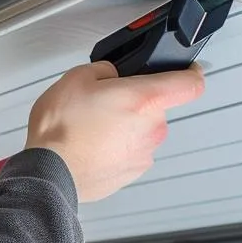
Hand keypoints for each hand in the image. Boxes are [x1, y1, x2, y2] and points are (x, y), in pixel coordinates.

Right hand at [25, 61, 204, 201]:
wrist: (49, 172)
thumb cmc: (61, 129)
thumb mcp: (76, 77)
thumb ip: (103, 70)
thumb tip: (110, 76)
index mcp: (144, 99)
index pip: (190, 84)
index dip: (192, 73)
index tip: (189, 71)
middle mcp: (152, 127)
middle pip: (155, 107)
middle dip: (133, 103)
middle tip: (103, 103)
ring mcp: (144, 152)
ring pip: (141, 131)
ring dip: (123, 127)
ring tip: (91, 128)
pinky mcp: (133, 172)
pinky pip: (130, 151)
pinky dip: (115, 148)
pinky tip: (91, 145)